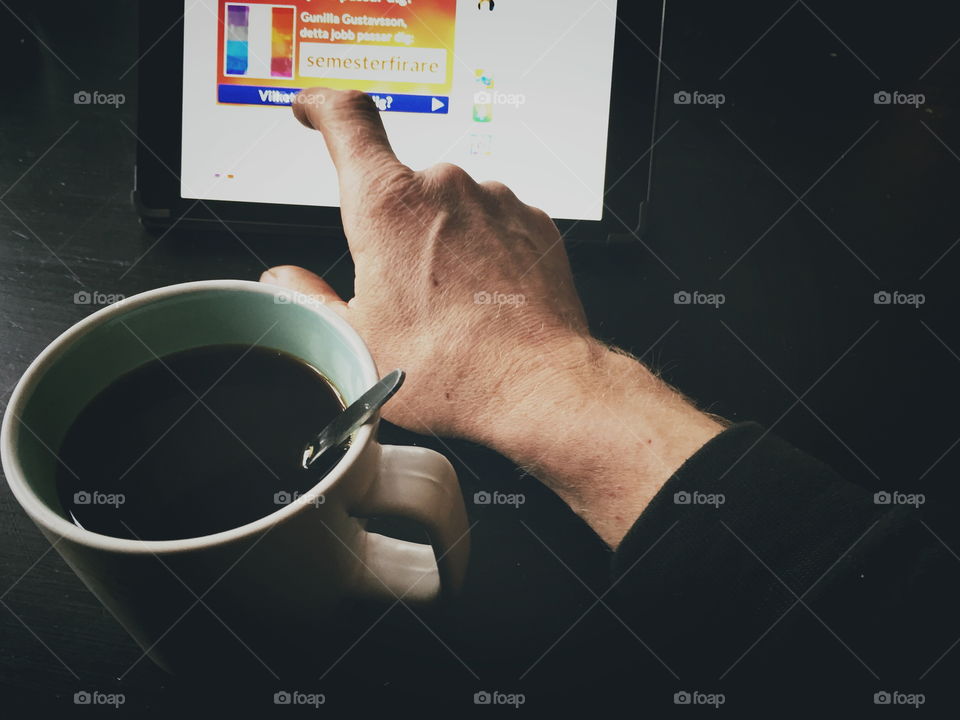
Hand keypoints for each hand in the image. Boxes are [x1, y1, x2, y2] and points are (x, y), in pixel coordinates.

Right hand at [262, 88, 721, 546]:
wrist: (537, 385)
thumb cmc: (451, 369)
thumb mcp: (357, 341)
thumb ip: (311, 299)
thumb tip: (285, 281)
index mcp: (386, 204)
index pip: (346, 118)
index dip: (321, 105)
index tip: (312, 109)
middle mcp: (444, 186)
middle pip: (401, 188)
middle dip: (396, 231)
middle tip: (406, 293)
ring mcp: (495, 200)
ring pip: (452, 209)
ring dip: (444, 244)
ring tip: (454, 308)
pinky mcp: (533, 221)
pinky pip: (495, 224)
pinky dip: (485, 253)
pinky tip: (486, 300)